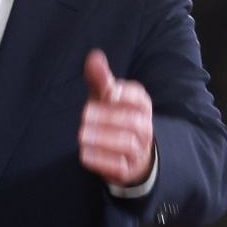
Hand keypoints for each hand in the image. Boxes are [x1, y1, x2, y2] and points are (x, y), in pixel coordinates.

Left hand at [78, 49, 154, 187]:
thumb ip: (100, 78)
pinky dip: (102, 160)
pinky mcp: (127, 169)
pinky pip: (119, 166)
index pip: (139, 97)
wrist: (130, 156)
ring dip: (103, 138)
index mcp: (140, 105)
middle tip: (85, 114)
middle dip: (108, 117)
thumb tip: (94, 56)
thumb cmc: (114, 118)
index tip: (109, 91)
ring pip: (127, 143)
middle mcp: (143, 127)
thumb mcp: (107, 98)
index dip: (125, 94)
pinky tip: (84, 153)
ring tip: (82, 134)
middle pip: (132, 121)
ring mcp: (137, 150)